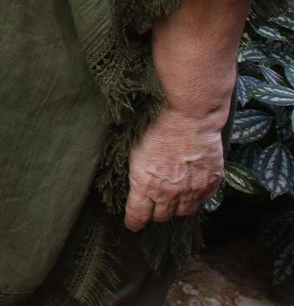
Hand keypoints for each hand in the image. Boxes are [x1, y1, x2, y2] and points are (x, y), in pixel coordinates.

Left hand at [124, 106, 223, 230]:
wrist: (190, 119)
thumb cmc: (158, 129)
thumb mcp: (136, 151)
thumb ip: (138, 175)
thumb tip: (137, 187)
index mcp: (146, 184)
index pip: (138, 215)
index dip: (134, 222)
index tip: (133, 224)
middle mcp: (169, 193)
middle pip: (161, 216)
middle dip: (155, 213)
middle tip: (153, 207)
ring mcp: (192, 191)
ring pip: (183, 212)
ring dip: (175, 208)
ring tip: (172, 199)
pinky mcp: (210, 185)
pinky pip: (201, 201)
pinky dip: (195, 198)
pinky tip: (190, 189)